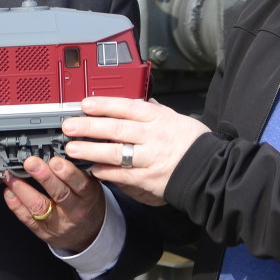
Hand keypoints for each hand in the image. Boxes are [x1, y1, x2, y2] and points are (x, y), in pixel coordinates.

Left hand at [0, 155, 104, 250]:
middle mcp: (74, 211)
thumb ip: (78, 171)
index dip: (68, 172)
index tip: (56, 160)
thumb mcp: (91, 186)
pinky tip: (9, 192)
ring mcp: (58, 223)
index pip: (81, 184)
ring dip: (23, 190)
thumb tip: (58, 149)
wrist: (86, 233)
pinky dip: (16, 205)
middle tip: (31, 163)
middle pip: (60, 195)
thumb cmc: (86, 203)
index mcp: (88, 197)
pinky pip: (28, 219)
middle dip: (44, 177)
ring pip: (40, 207)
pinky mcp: (43, 231)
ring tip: (12, 176)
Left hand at [62, 98, 209, 205]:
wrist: (210, 169)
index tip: (84, 104)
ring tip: (73, 149)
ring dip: (91, 150)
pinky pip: (123, 175)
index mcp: (158, 117)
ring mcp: (150, 158)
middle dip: (89, 127)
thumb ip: (155, 110)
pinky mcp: (149, 178)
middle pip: (116, 129)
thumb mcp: (177, 117)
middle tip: (69, 126)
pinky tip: (92, 169)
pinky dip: (106, 172)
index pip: (126, 107)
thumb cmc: (194, 142)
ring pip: (116, 152)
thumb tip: (142, 100)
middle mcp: (152, 136)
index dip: (104, 105)